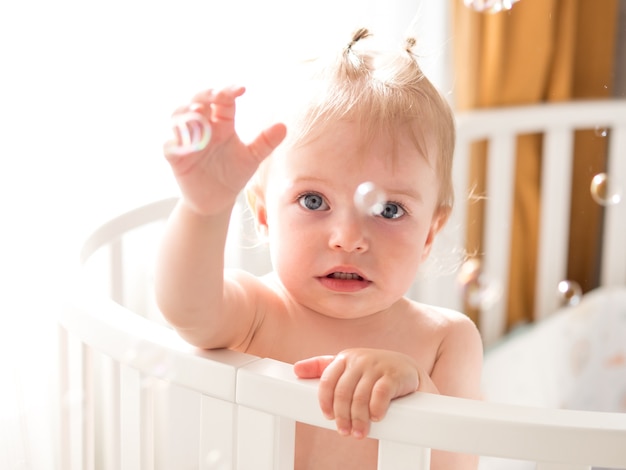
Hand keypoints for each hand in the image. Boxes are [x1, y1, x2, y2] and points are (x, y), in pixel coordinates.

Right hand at [163, 86, 286, 215]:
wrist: (217, 200)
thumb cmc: (233, 174)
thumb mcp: (252, 158)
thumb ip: (265, 142)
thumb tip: (283, 126)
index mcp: (222, 123)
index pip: (223, 100)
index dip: (229, 91)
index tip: (241, 89)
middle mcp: (203, 127)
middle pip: (197, 101)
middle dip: (205, 95)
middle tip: (217, 95)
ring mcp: (188, 141)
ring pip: (178, 117)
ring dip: (186, 114)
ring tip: (199, 114)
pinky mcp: (177, 158)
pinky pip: (170, 146)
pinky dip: (176, 142)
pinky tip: (186, 143)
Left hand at [294, 348, 419, 438]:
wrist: (406, 368)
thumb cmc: (372, 370)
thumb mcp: (347, 366)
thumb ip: (322, 367)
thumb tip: (296, 370)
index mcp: (345, 358)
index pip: (327, 380)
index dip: (325, 401)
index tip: (328, 417)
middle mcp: (359, 360)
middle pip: (343, 392)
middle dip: (342, 416)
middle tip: (344, 431)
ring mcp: (377, 366)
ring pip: (360, 396)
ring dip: (358, 419)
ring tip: (359, 432)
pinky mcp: (393, 375)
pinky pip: (380, 394)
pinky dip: (376, 409)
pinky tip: (376, 418)